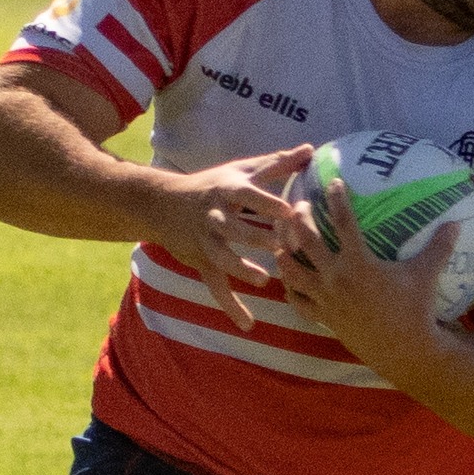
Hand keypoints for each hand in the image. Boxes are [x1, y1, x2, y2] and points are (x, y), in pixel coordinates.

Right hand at [150, 145, 310, 329]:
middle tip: (286, 249)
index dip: (267, 203)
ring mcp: (207, 241)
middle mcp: (215, 215)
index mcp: (228, 191)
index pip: (248, 196)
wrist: (163, 204)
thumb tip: (310, 149)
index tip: (290, 211)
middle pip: (235, 228)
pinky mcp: (202, 262)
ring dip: (240, 268)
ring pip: (222, 257)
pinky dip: (230, 306)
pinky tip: (248, 325)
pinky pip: (216, 286)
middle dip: (259, 239)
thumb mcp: (241, 170)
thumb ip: (277, 164)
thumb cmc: (212, 185)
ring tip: (263, 279)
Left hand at [273, 182, 459, 379]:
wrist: (404, 350)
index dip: (337, 199)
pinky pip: (297, 300)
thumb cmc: (416, 310)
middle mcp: (336, 278)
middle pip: (306, 241)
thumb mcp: (426, 274)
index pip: (344, 222)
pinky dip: (290, 288)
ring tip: (280, 240)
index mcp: (359, 263)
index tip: (333, 182)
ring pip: (292, 271)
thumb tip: (456, 222)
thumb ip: (439, 246)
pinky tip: (288, 280)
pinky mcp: (323, 317)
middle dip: (299, 219)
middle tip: (299, 205)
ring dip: (283, 252)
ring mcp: (326, 298)